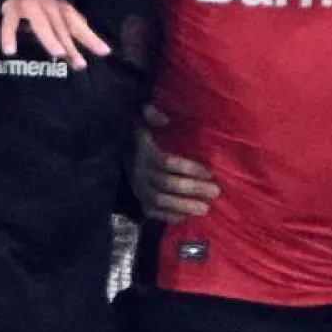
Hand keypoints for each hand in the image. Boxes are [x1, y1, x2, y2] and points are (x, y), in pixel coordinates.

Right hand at [0, 0, 111, 69]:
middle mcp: (49, 7)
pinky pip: (10, 24)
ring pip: (41, 25)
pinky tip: (9, 51)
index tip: (105, 52)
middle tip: (80, 64)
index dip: (91, 38)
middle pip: (62, 29)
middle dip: (71, 46)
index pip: (79, 26)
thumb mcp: (58, 6)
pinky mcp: (12, 8)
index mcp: (62, 8)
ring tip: (58, 54)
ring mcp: (30, 6)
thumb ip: (69, 24)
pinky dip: (8, 36)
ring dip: (50, 39)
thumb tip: (85, 43)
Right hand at [132, 104, 219, 223]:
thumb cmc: (137, 132)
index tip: (209, 172)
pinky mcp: (139, 199)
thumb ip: (150, 114)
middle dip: (192, 188)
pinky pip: (152, 211)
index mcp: (143, 152)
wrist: (116, 150)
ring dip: (183, 206)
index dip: (188, 168)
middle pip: (167, 183)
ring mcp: (138, 188)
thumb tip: (164, 119)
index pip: (167, 162)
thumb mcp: (140, 117)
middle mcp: (139, 172)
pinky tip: (185, 217)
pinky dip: (168, 216)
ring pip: (160, 200)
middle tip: (215, 191)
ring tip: (205, 209)